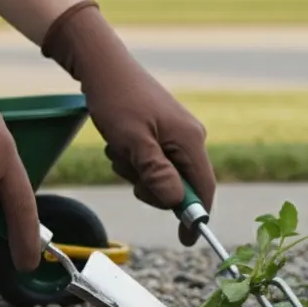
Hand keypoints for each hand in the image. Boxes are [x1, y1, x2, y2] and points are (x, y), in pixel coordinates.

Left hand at [40, 1, 215, 244]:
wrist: (103, 66)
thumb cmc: (117, 101)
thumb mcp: (133, 143)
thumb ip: (158, 175)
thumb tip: (176, 204)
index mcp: (190, 140)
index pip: (204, 190)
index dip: (196, 218)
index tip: (185, 241)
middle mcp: (191, 137)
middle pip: (181, 185)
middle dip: (152, 186)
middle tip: (128, 168)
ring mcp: (177, 133)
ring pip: (162, 174)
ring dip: (137, 171)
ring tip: (119, 148)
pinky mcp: (163, 130)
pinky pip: (153, 160)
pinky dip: (134, 159)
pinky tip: (119, 142)